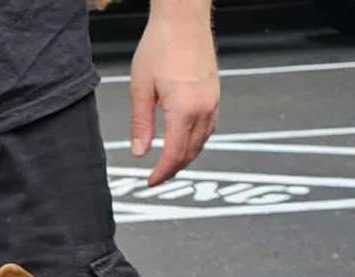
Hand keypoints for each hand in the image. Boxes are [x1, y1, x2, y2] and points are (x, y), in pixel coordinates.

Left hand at [129, 6, 219, 185]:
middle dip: (173, 169)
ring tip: (169, 163)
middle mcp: (203, 108)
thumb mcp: (140, 88)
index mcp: (184, 110)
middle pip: (190, 153)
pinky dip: (197, 141)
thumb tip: (139, 151)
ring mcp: (212, 100)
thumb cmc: (162, 43)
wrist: (183, 16)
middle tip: (157, 176)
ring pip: (202, 142)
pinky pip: (209, 127)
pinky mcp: (215, 93)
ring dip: (186, 156)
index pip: (173, 155)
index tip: (151, 181)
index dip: (161, 173)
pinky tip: (185, 141)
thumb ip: (141, 124)